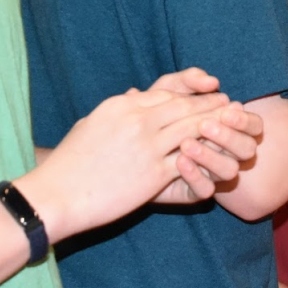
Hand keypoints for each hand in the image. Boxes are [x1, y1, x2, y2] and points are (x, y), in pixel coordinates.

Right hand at [16, 86, 250, 241]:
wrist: (57, 194)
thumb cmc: (69, 162)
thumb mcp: (92, 122)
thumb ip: (118, 108)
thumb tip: (134, 95)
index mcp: (122, 104)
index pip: (165, 93)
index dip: (190, 94)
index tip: (205, 95)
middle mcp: (137, 120)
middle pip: (184, 106)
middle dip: (210, 104)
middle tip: (229, 104)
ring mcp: (147, 146)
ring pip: (192, 128)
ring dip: (215, 125)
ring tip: (230, 124)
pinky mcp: (153, 173)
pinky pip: (189, 159)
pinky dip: (207, 154)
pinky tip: (219, 154)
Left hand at [145, 70, 264, 203]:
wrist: (121, 148)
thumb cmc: (149, 115)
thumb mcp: (165, 92)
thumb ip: (188, 81)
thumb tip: (212, 81)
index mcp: (227, 128)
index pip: (252, 126)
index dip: (245, 119)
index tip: (226, 106)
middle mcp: (224, 151)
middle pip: (247, 149)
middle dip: (230, 136)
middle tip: (205, 125)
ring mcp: (210, 173)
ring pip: (229, 170)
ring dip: (211, 156)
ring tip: (185, 144)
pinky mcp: (193, 191)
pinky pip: (205, 190)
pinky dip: (195, 175)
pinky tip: (179, 161)